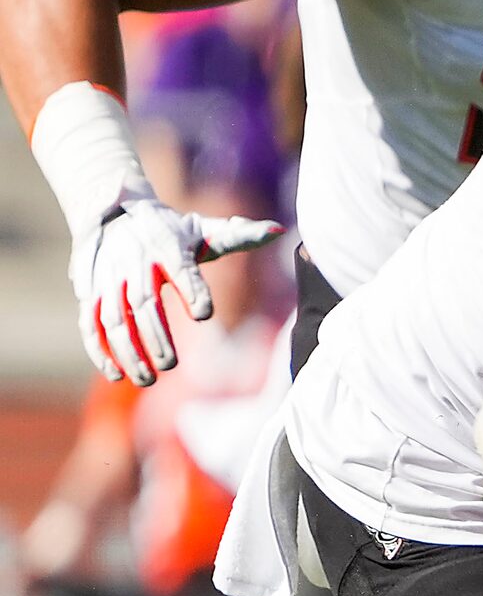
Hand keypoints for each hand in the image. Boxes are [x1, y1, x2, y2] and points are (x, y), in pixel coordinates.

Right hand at [71, 197, 281, 385]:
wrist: (113, 215)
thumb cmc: (169, 232)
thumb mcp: (202, 230)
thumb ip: (238, 236)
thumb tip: (278, 231)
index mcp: (167, 246)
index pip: (182, 268)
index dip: (192, 290)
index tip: (205, 315)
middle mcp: (135, 262)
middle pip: (144, 301)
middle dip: (156, 335)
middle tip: (171, 366)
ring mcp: (109, 279)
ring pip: (114, 318)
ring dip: (128, 351)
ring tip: (147, 380)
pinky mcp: (91, 293)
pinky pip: (91, 323)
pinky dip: (99, 349)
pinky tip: (115, 374)